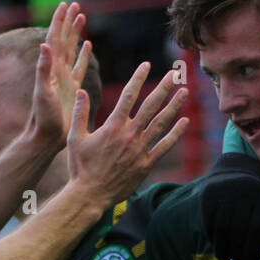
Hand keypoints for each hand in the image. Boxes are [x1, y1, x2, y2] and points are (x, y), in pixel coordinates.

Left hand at [28, 2, 90, 149]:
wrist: (46, 137)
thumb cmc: (43, 118)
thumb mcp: (42, 93)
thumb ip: (43, 69)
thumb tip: (44, 45)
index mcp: (51, 68)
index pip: (55, 39)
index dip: (60, 22)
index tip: (65, 5)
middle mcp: (57, 70)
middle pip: (63, 39)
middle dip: (68, 22)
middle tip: (75, 4)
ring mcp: (64, 78)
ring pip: (71, 49)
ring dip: (76, 33)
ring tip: (82, 17)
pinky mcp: (72, 87)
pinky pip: (79, 66)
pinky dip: (83, 54)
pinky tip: (88, 46)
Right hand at [63, 59, 187, 205]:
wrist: (90, 194)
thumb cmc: (80, 166)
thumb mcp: (75, 138)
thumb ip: (80, 113)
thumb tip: (81, 91)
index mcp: (113, 126)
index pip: (128, 96)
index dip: (138, 79)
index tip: (146, 65)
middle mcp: (129, 135)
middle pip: (150, 106)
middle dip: (163, 88)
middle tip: (175, 74)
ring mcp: (140, 150)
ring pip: (161, 123)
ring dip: (174, 107)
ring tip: (184, 92)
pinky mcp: (146, 164)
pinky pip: (165, 146)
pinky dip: (176, 134)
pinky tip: (185, 122)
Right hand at [201, 153, 259, 259]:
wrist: (233, 177)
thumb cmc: (256, 204)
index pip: (259, 227)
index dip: (254, 249)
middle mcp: (245, 188)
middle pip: (239, 229)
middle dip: (238, 251)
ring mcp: (225, 189)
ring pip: (222, 227)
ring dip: (223, 248)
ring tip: (226, 258)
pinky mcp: (209, 194)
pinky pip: (209, 223)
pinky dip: (212, 239)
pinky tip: (217, 246)